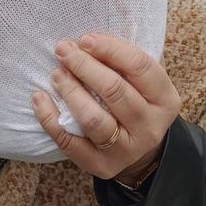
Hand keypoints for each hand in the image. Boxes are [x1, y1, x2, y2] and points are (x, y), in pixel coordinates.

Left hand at [33, 34, 180, 182]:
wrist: (140, 152)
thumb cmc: (136, 104)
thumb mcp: (143, 83)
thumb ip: (123, 63)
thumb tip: (85, 41)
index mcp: (165, 100)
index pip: (140, 66)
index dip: (110, 49)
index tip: (85, 39)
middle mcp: (149, 126)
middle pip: (114, 90)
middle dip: (84, 66)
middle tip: (63, 50)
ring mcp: (126, 150)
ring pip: (93, 119)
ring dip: (70, 92)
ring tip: (56, 74)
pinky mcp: (101, 166)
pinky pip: (70, 143)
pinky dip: (50, 119)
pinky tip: (40, 99)